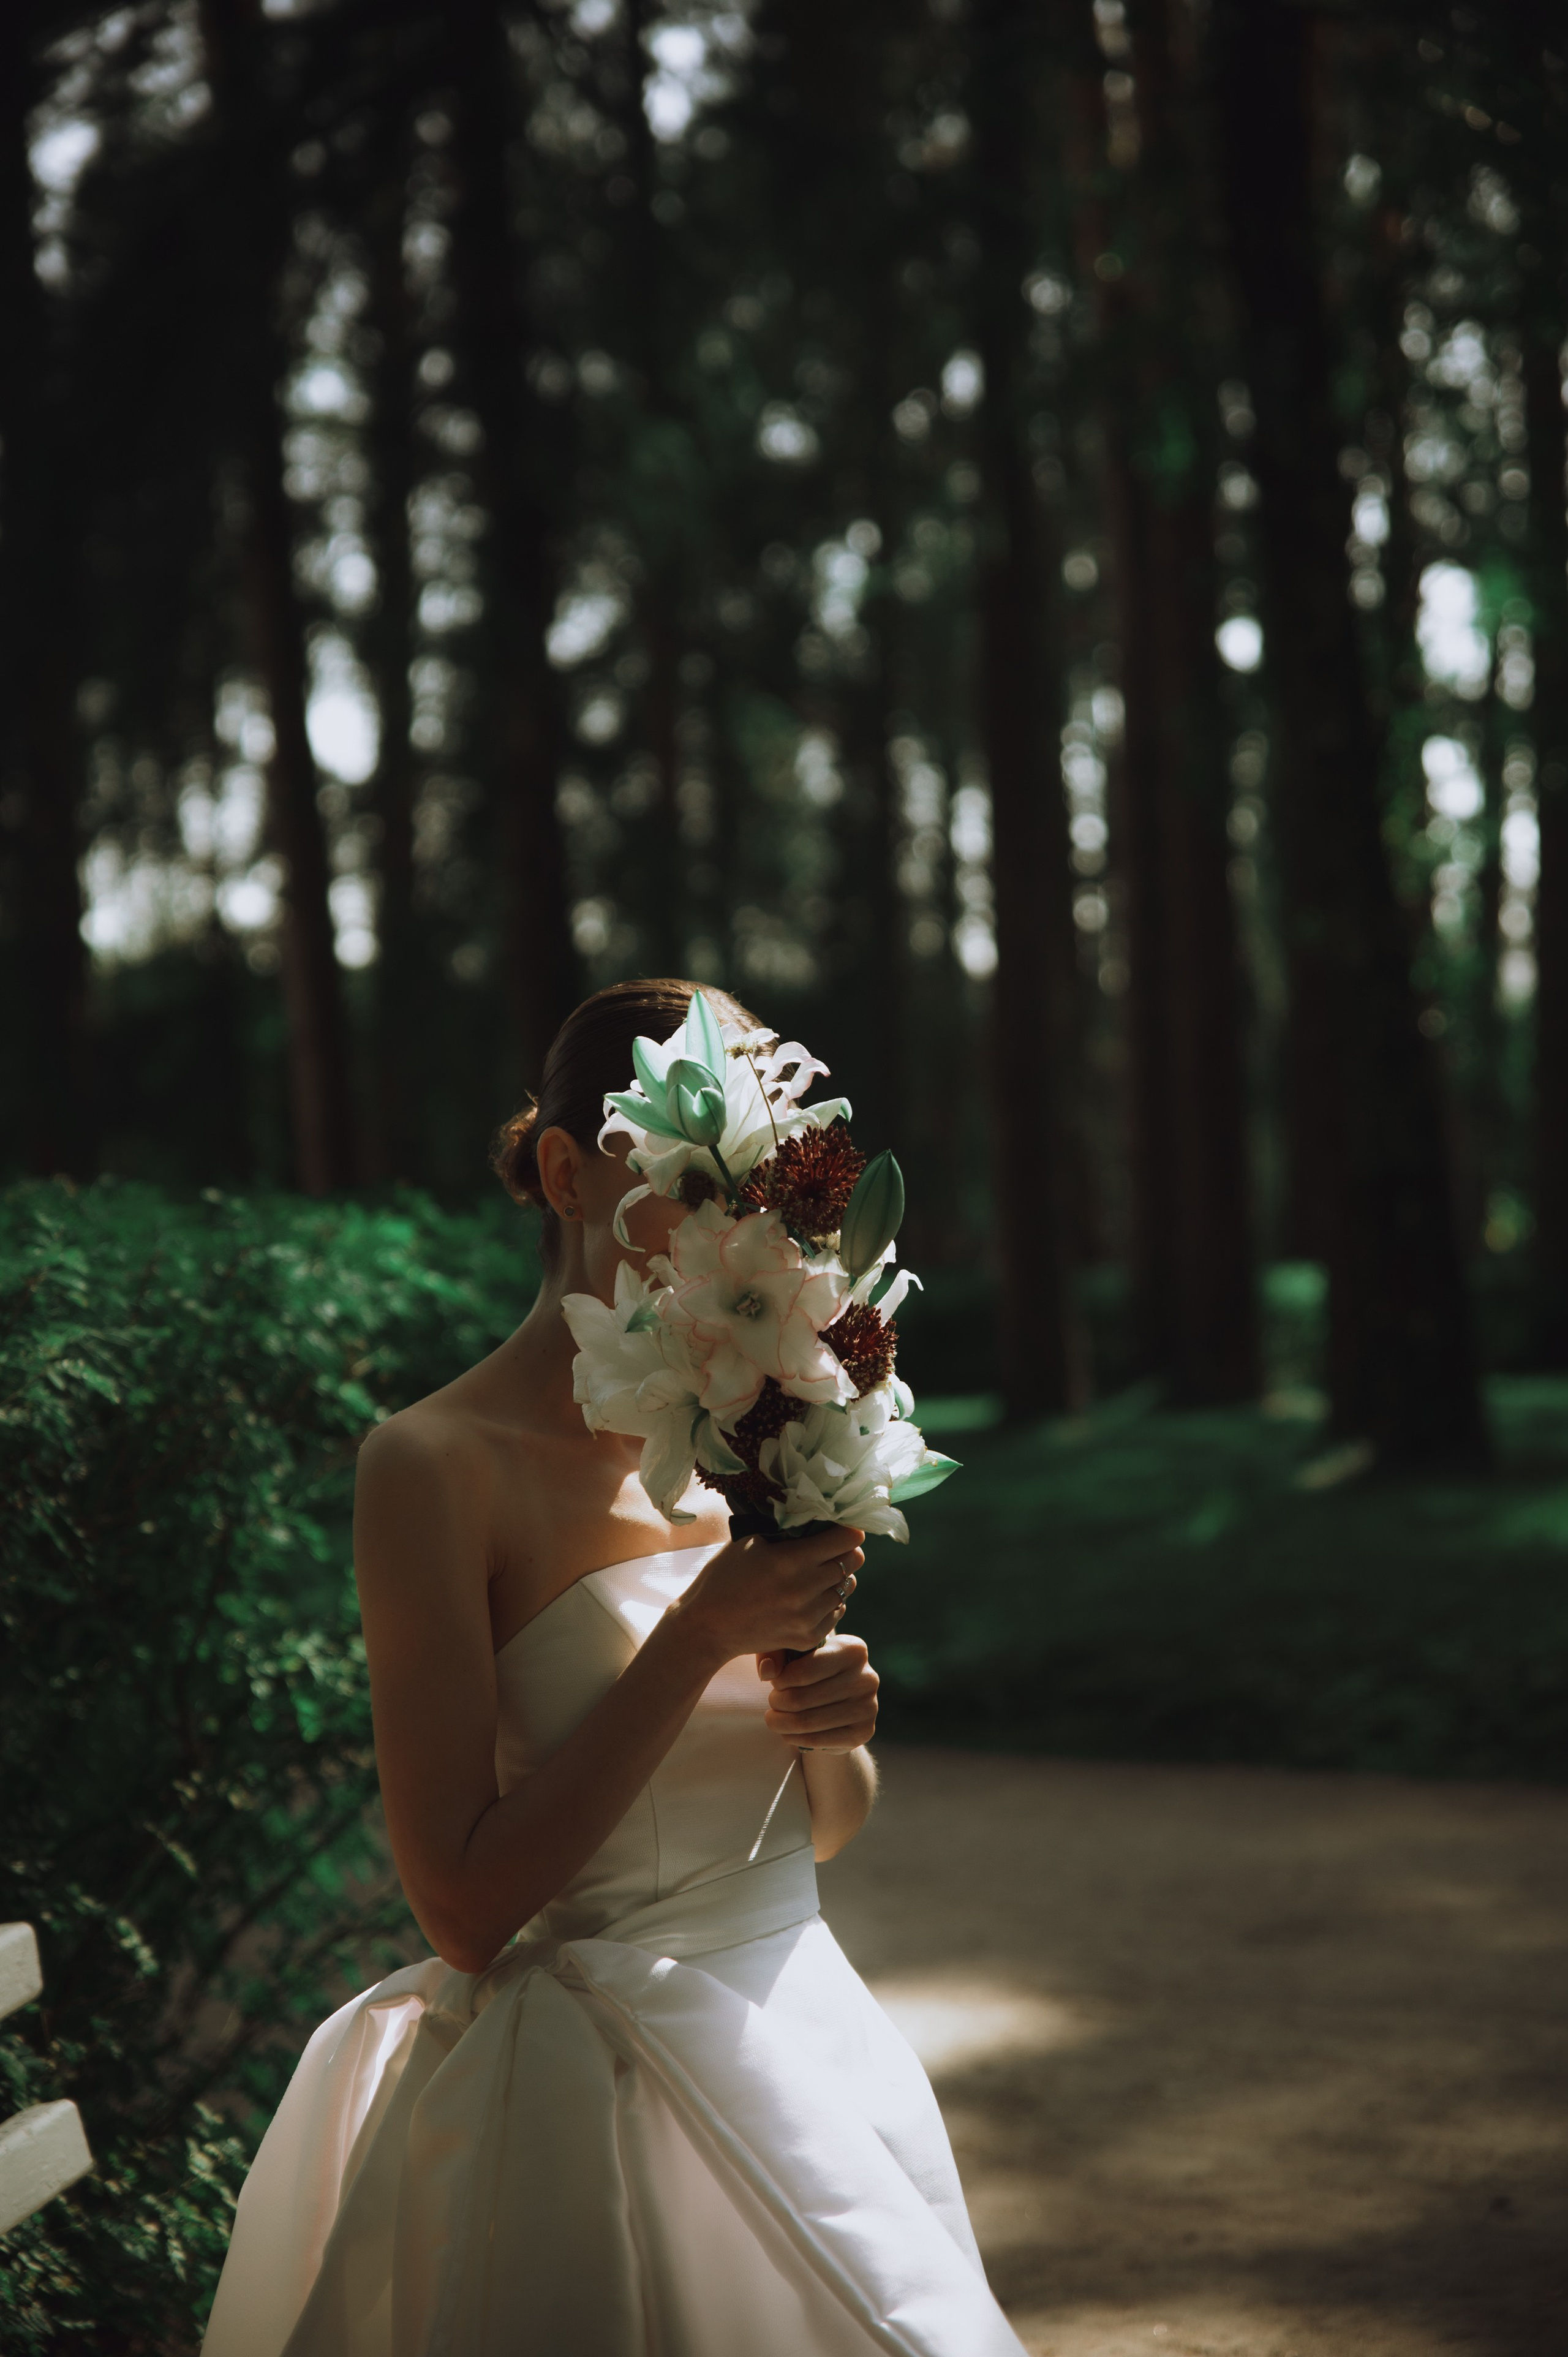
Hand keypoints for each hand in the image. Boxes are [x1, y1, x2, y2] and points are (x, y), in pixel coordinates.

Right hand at [671, 1527, 864, 1670]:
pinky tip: (808, 1598)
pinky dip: (828, 1603)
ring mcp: (809, 1617)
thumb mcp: (750, 1542)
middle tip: (830, 1550)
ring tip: (816, 1575)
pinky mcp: (808, 1638)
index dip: (847, 1530)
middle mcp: (805, 1589)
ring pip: (847, 1588)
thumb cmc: (724, 1577)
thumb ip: (787, 1531)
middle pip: (853, 1562)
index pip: (847, 1539)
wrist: (707, 1627)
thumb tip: (817, 1520)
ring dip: (836, 1578)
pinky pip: (837, 1613)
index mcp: (791, 1560)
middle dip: (845, 1551)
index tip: (841, 1529)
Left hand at [759, 1632, 878, 1753]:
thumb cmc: (813, 1672)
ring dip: (781, 1723)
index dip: (781, 1680)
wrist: (840, 1705)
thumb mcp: (795, 1654)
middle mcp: (867, 1677)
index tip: (775, 1683)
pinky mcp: (863, 1732)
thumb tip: (766, 1671)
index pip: (804, 1670)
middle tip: (773, 1703)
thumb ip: (776, 1654)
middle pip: (802, 1698)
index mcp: (853, 1649)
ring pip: (807, 1721)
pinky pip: (817, 1740)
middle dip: (777, 1703)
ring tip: (773, 1719)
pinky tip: (787, 1733)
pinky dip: (795, 1738)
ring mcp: (868, 1707)